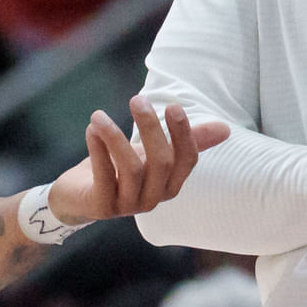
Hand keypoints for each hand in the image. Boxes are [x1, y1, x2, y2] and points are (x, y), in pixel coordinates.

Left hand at [47, 96, 229, 225]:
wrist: (79, 196)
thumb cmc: (121, 169)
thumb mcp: (153, 152)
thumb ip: (187, 141)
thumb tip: (226, 129)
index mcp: (170, 184)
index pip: (187, 160)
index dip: (183, 134)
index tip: (173, 105)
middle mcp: (153, 197)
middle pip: (161, 162)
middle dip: (151, 128)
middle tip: (138, 100)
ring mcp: (128, 205)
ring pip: (131, 169)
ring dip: (115, 137)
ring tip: (99, 115)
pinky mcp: (102, 206)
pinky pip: (103, 177)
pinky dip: (98, 150)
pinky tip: (91, 129)